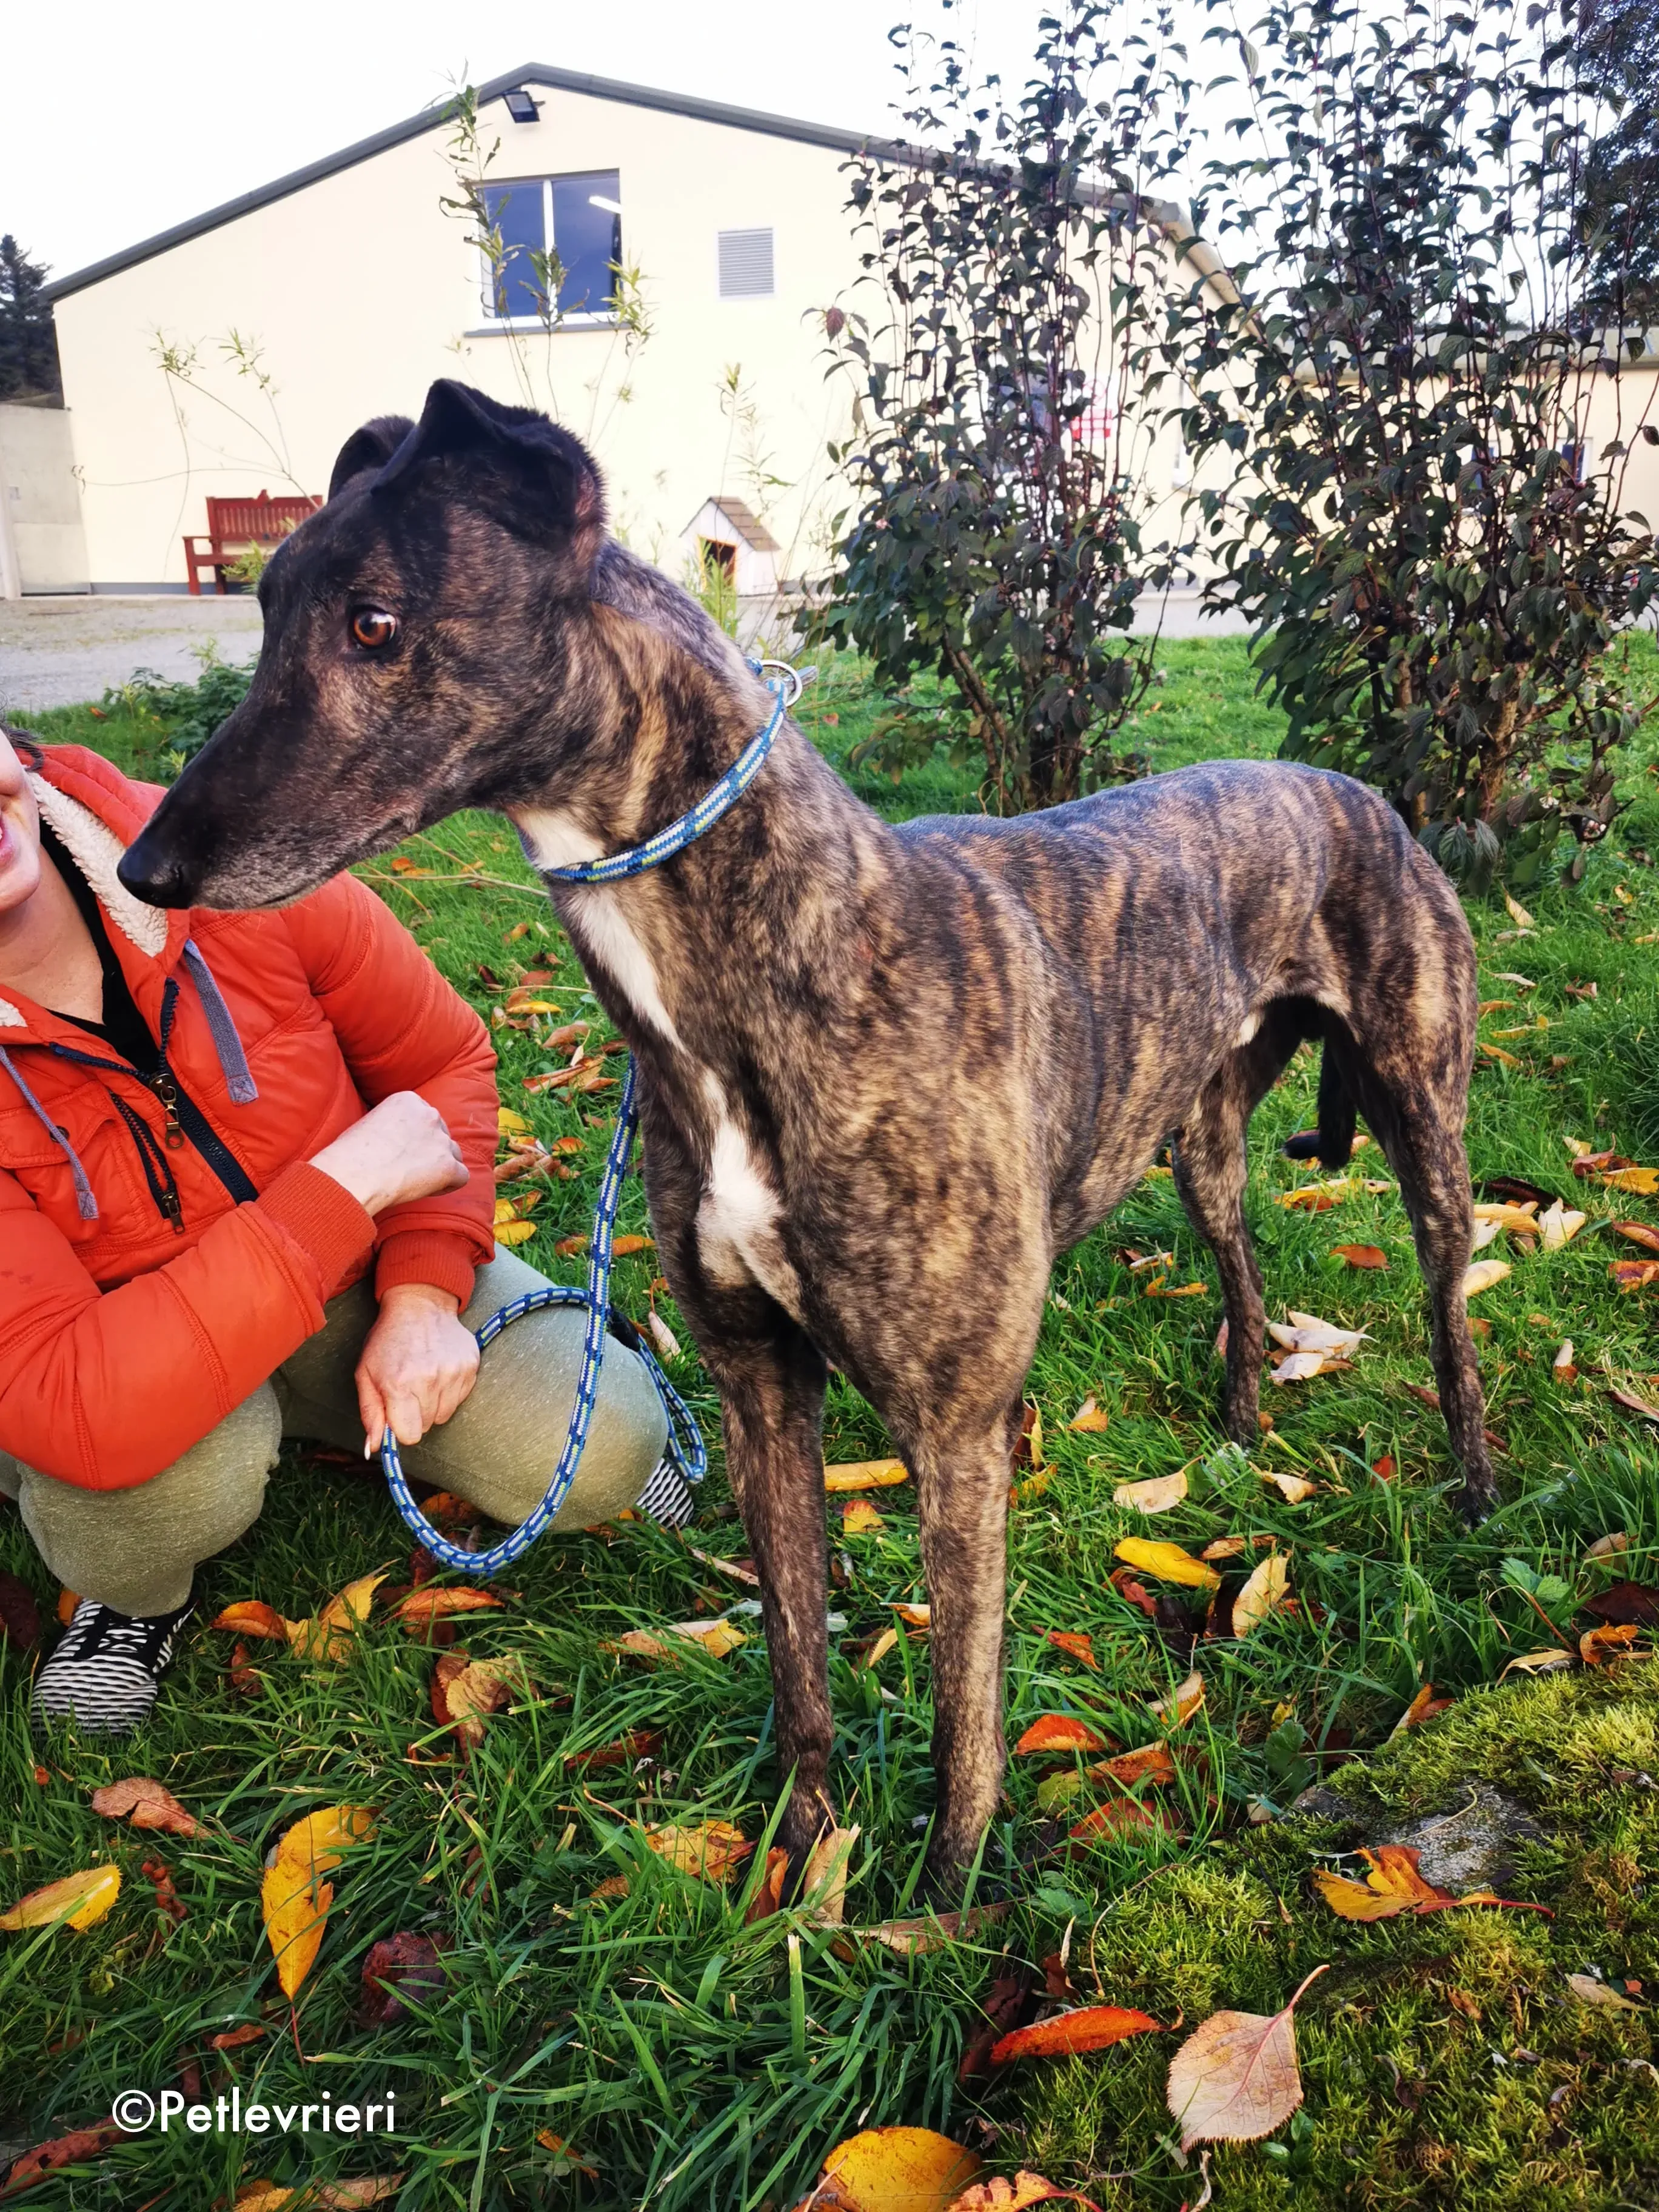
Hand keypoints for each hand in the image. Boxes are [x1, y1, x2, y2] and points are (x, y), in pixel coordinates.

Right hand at [309, 1091, 467, 1216]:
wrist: (353, 1174)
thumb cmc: (350, 1153)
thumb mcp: (369, 1122)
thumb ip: (392, 1124)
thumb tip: (396, 1139)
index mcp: (409, 1100)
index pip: (425, 1118)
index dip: (417, 1137)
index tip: (402, 1150)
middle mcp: (430, 1115)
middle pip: (441, 1134)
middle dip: (430, 1150)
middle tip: (408, 1167)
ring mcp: (441, 1140)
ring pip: (453, 1154)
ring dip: (440, 1166)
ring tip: (415, 1180)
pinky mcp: (448, 1166)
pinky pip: (461, 1177)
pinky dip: (448, 1186)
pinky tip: (427, 1190)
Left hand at [356, 1283, 481, 1453]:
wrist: (420, 1305)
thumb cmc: (388, 1340)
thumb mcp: (366, 1374)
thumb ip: (370, 1414)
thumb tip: (372, 1449)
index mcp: (399, 1385)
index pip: (409, 1435)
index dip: (401, 1429)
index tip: (397, 1415)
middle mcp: (430, 1381)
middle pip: (426, 1426)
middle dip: (415, 1414)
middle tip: (408, 1390)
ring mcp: (454, 1374)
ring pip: (444, 1415)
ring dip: (433, 1404)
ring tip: (424, 1380)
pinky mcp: (470, 1368)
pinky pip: (459, 1399)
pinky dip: (448, 1392)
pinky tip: (438, 1372)